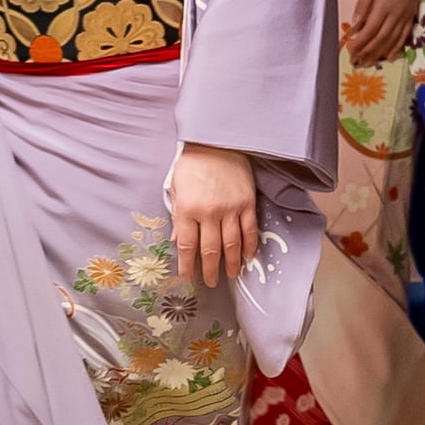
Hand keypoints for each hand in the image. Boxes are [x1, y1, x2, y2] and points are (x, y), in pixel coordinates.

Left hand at [166, 145, 256, 286]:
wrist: (216, 141)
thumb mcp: (175, 188)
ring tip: (231, 275)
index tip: (188, 277)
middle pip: (210, 250)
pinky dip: (249, 246)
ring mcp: (230, 209)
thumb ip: (178, 216)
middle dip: (210, 270)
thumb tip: (178, 241)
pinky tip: (247, 256)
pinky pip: (249, 230)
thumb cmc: (191, 164)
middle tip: (211, 282)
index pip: (187, 246)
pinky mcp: (247, 203)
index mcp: (187, 209)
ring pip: (232, 244)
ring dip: (232, 263)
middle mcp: (209, 213)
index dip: (188, 265)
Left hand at [341, 0, 424, 66]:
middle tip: (357, 62)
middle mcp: (396, 15)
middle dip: (367, 52)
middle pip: (380, 39)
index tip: (350, 51)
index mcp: (383, 6)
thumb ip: (363, 5)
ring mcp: (405, 17)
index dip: (360, 44)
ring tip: (368, 62)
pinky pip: (404, 37)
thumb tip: (355, 25)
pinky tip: (389, 56)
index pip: (370, 31)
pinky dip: (396, 48)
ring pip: (392, 41)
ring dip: (379, 54)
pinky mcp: (412, 17)